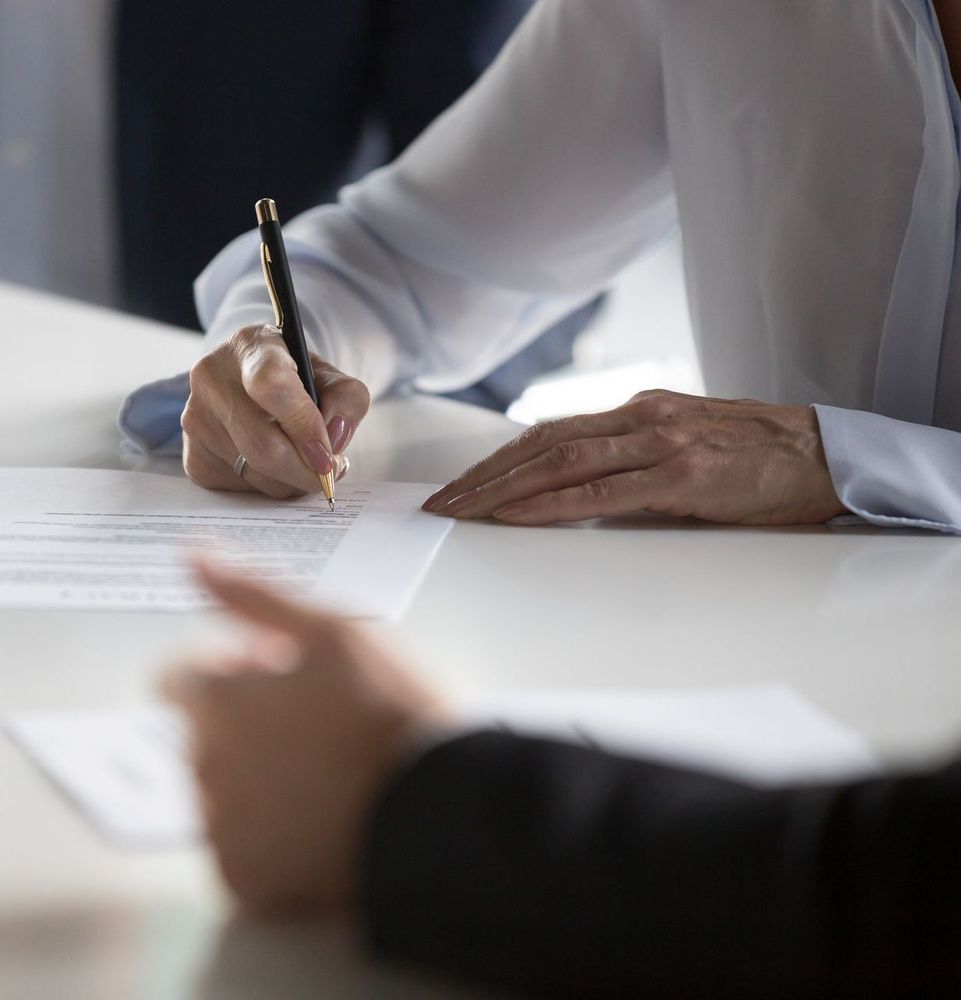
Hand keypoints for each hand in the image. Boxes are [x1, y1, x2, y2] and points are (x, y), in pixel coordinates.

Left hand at [162, 559, 446, 912]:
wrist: (445, 810)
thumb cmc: (394, 709)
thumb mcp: (334, 632)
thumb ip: (254, 595)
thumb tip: (193, 553)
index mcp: (220, 702)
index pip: (179, 676)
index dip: (232, 667)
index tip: (281, 671)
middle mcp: (205, 768)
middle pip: (202, 732)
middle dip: (245, 718)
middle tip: (319, 717)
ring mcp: (224, 832)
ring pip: (220, 789)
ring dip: (256, 772)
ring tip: (330, 768)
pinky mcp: (248, 883)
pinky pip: (242, 847)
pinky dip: (271, 831)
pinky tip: (326, 816)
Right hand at [181, 324, 369, 497]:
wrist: (253, 385)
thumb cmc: (297, 381)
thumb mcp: (331, 377)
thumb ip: (348, 401)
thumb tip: (333, 439)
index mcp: (250, 346)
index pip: (271, 385)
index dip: (304, 427)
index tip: (327, 456)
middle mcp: (211, 378)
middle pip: (264, 446)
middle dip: (306, 470)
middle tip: (329, 471)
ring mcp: (196, 419)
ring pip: (257, 475)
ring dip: (293, 481)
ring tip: (305, 461)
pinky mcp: (193, 456)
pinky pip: (243, 490)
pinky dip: (271, 487)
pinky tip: (277, 466)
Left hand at [423, 389, 845, 525]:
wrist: (825, 455)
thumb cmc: (757, 457)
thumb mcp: (687, 447)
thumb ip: (634, 461)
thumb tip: (580, 491)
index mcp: (639, 410)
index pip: (550, 432)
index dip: (499, 459)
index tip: (462, 485)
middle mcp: (640, 418)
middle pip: (541, 443)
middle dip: (484, 476)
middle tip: (442, 503)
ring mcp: (660, 442)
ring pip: (560, 462)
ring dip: (503, 490)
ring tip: (462, 513)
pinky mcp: (682, 476)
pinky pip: (602, 490)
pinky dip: (552, 504)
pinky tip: (518, 517)